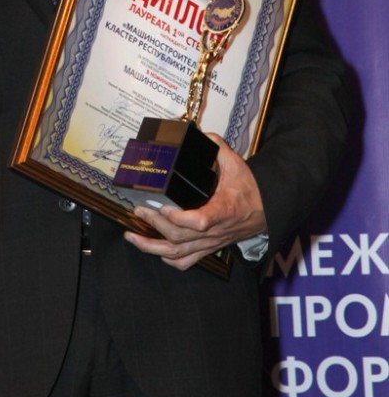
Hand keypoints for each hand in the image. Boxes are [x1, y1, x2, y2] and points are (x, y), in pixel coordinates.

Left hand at [124, 134, 266, 270]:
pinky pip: (186, 261)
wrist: (265, 210)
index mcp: (223, 209)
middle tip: (140, 209)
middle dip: (155, 224)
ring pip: (178, 253)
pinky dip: (168, 258)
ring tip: (132, 236)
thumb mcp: (236, 164)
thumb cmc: (249, 189)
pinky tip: (155, 251)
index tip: (163, 206)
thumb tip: (201, 135)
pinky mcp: (207, 248)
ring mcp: (210, 242)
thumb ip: (218, 147)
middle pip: (181, 237)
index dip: (179, 218)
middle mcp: (215, 230)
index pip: (200, 221)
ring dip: (152, 247)